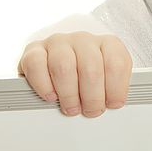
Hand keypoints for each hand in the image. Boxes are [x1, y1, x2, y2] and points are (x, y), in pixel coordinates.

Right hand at [17, 32, 132, 117]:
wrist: (54, 60)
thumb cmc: (84, 72)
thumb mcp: (105, 77)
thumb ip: (112, 87)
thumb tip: (114, 105)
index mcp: (107, 43)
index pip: (116, 63)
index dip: (116, 88)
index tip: (113, 104)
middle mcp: (83, 40)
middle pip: (91, 68)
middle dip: (93, 96)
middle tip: (91, 111)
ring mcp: (58, 43)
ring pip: (64, 67)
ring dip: (69, 94)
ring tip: (72, 108)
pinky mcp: (34, 50)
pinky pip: (36, 65)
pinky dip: (44, 85)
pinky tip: (51, 96)